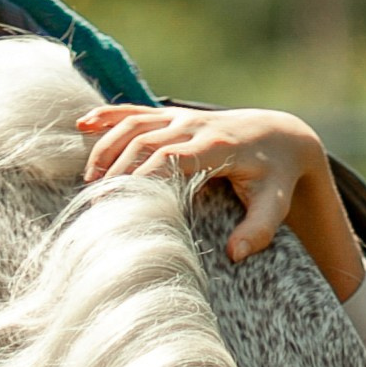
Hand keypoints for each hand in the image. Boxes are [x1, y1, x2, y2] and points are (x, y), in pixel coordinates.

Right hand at [74, 102, 362, 295]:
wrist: (282, 136)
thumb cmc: (277, 177)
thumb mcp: (276, 205)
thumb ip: (258, 230)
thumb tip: (235, 256)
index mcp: (217, 146)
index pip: (170, 157)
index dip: (142, 177)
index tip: (122, 204)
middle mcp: (196, 125)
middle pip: (145, 141)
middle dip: (117, 170)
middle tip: (96, 203)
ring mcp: (183, 117)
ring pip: (136, 124)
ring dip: (108, 147)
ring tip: (89, 181)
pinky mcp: (174, 115)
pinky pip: (137, 110)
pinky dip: (110, 116)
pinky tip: (82, 124)